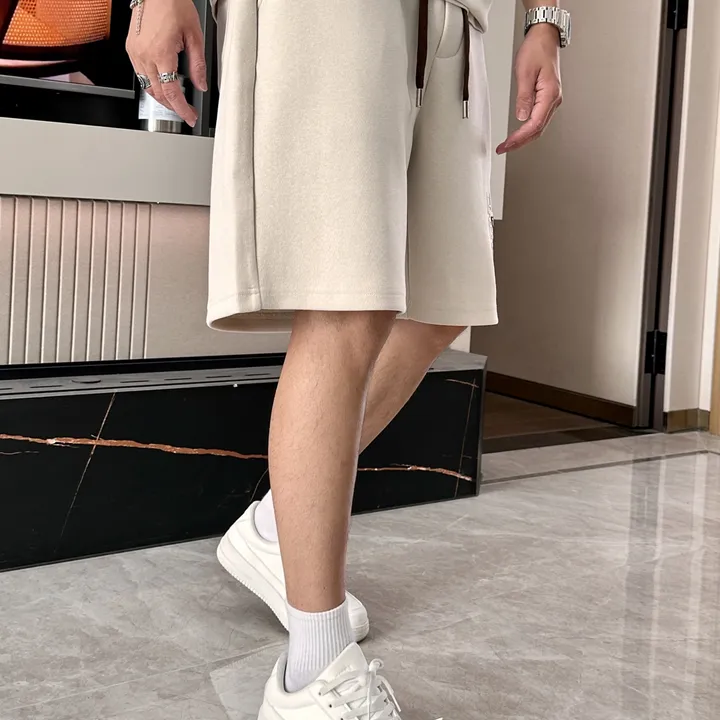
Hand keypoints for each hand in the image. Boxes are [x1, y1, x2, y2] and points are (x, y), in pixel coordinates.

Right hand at [126, 0, 207, 126]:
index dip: (182, 109)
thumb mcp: (194, 35)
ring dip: (162, 98)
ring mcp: (135, 52)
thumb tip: (201, 85)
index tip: (190, 117)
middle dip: (173, 107)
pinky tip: (162, 84)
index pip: (172, 92)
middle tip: (187, 111)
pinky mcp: (130, 48)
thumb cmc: (173, 4)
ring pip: (147, 87)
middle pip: (158, 94)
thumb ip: (198, 65)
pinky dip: (152, 84)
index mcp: (161, 53)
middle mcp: (144, 55)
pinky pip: (140, 74)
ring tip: (176, 101)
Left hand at [497, 24, 561, 153]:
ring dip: (524, 138)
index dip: (520, 137)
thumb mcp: (524, 72)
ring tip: (509, 144)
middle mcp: (554, 99)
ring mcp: (552, 100)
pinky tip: (519, 133)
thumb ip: (523, 97)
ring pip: (539, 127)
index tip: (507, 144)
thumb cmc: (536, 49)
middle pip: (538, 130)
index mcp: (550, 94)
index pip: (534, 124)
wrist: (545, 37)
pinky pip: (539, 119)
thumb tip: (521, 117)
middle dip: (520, 142)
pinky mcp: (547, 98)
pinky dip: (528, 129)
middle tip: (504, 148)